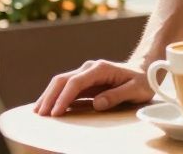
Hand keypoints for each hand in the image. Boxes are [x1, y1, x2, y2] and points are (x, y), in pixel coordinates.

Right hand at [34, 59, 151, 115]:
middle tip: (40, 114)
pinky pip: (65, 88)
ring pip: (60, 82)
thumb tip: (97, 103)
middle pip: (62, 80)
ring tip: (38, 112)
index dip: (64, 97)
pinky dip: (54, 96)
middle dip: (49, 96)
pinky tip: (47, 107)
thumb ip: (117, 95)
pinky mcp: (84, 81)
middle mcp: (89, 68)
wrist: (144, 70)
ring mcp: (85, 74)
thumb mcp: (136, 89)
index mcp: (100, 69)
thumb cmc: (142, 81)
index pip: (76, 82)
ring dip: (48, 96)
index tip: (56, 112)